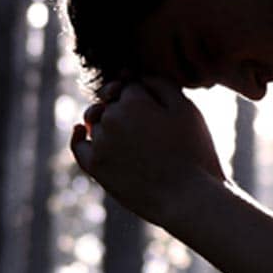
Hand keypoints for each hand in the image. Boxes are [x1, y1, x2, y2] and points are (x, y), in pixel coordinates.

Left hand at [71, 77, 225, 227]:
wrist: (188, 197)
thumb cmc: (193, 150)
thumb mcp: (185, 109)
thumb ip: (161, 84)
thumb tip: (137, 76)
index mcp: (133, 101)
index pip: (131, 85)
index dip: (142, 91)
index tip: (152, 98)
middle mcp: (111, 118)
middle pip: (112, 101)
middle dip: (124, 104)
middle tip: (146, 117)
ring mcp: (101, 144)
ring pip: (96, 120)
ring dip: (106, 117)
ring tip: (125, 127)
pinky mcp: (96, 167)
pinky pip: (79, 146)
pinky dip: (79, 135)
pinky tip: (81, 129)